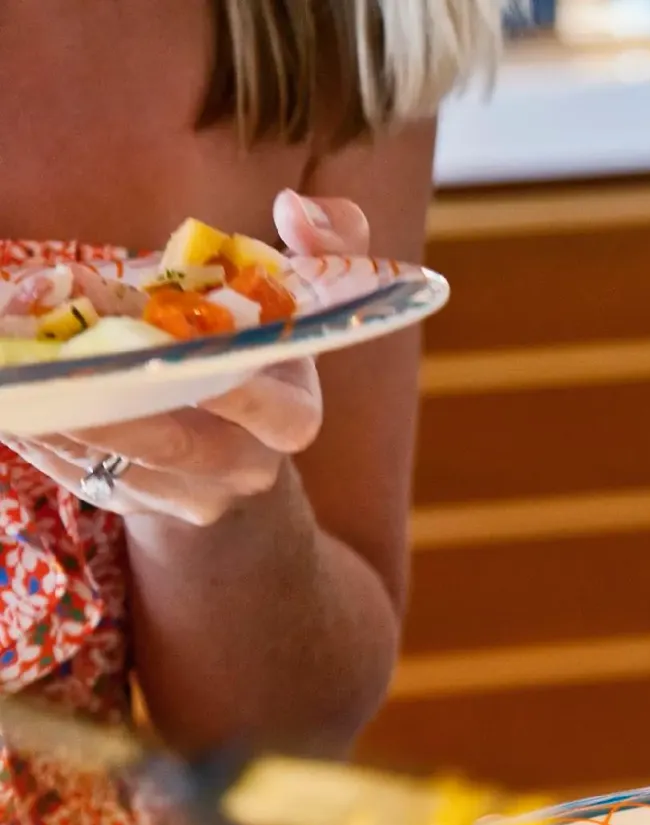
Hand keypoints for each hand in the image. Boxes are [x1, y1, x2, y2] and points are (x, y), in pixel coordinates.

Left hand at [0, 191, 370, 525]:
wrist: (243, 442)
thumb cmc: (265, 346)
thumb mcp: (307, 298)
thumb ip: (329, 244)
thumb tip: (294, 207)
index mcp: (292, 416)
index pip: (279, 416)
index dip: (240, 392)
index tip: (186, 350)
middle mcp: (245, 465)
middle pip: (180, 448)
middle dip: (118, 411)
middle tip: (63, 368)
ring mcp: (187, 493)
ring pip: (118, 466)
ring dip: (61, 419)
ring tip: (17, 375)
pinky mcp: (131, 502)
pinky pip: (80, 475)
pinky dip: (40, 437)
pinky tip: (12, 399)